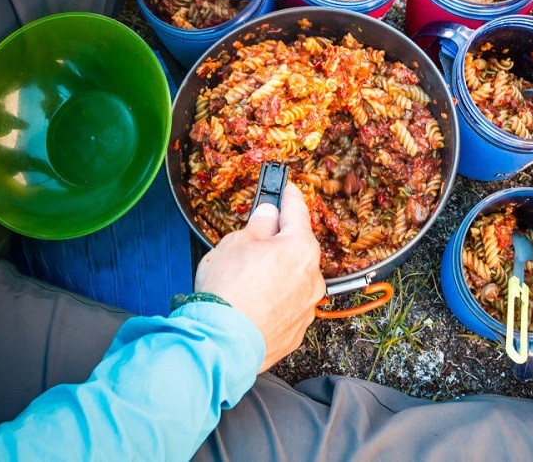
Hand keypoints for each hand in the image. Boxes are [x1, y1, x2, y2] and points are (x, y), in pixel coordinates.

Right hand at [194, 182, 325, 371]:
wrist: (221, 343)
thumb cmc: (228, 291)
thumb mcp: (235, 243)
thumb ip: (258, 226)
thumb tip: (268, 216)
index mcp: (300, 248)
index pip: (297, 212)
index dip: (289, 197)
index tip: (287, 188)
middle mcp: (312, 277)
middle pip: (298, 249)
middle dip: (279, 241)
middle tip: (257, 237)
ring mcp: (307, 307)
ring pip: (294, 279)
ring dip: (278, 274)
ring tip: (247, 279)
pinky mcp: (297, 331)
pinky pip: (288, 306)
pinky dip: (275, 300)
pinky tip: (253, 302)